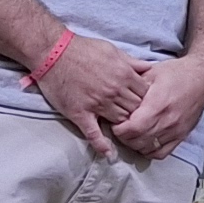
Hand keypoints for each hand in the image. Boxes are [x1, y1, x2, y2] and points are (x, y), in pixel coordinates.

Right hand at [34, 33, 152, 155]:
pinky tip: (108, 153)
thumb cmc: (83, 49)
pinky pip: (93, 133)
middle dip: (138, 113)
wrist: (54, 52)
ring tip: (126, 129)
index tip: (144, 103)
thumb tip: (150, 68)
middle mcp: (113, 91)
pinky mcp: (80, 113)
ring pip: (120, 121)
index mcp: (123, 75)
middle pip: (135, 110)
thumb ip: (132, 62)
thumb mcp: (113, 50)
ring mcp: (97, 104)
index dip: (146, 100)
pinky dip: (101, 145)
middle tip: (138, 118)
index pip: (145, 95)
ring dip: (123, 125)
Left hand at [111, 57, 203, 164]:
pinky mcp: (181, 136)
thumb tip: (116, 98)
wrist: (202, 78)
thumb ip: (133, 88)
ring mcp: (175, 130)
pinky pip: (161, 153)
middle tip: (121, 127)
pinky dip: (149, 150)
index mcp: (158, 104)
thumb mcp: (151, 73)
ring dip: (134, 143)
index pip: (132, 128)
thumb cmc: (177, 74)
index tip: (116, 122)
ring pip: (147, 148)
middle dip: (123, 136)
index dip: (119, 128)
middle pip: (137, 140)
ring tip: (131, 132)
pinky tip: (144, 140)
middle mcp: (167, 121)